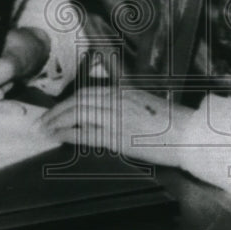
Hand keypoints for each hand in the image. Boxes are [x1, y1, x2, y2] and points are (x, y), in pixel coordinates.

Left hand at [38, 87, 193, 167]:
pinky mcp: (120, 136)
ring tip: (45, 130)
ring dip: (57, 122)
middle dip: (56, 112)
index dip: (66, 103)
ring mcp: (118, 117)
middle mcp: (118, 100)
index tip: (53, 112)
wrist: (189, 134)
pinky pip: (87, 133)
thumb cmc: (170, 122)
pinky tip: (58, 137)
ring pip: (78, 114)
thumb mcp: (144, 103)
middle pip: (78, 102)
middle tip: (41, 122)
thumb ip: (123, 102)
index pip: (86, 93)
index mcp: (124, 91)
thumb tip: (102, 109)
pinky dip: (69, 134)